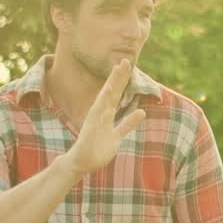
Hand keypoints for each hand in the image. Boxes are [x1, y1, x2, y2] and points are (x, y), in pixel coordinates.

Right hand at [69, 59, 146, 173]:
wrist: (81, 162)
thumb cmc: (98, 147)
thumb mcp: (117, 134)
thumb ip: (128, 123)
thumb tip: (142, 112)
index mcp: (104, 113)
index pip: (114, 93)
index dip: (121, 79)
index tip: (127, 65)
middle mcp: (99, 114)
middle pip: (111, 92)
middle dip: (118, 77)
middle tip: (125, 61)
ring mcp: (96, 121)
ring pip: (106, 99)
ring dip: (112, 86)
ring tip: (117, 71)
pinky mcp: (95, 132)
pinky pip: (102, 117)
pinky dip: (106, 109)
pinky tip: (110, 96)